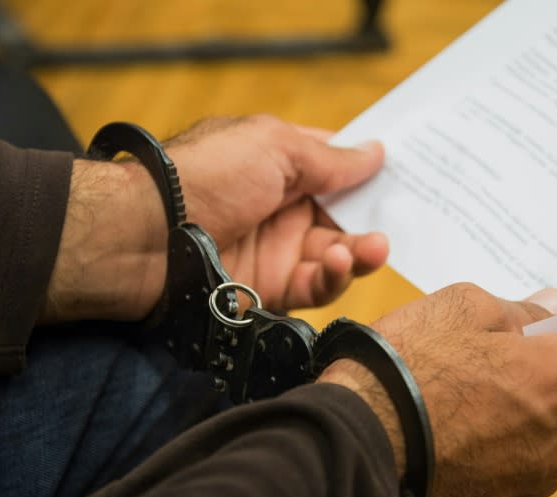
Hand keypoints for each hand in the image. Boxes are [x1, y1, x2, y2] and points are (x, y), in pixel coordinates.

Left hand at [42, 115, 387, 321]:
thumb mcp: (273, 148)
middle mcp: (284, 207)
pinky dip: (335, 276)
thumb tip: (377, 151)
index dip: (371, 171)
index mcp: (281, 164)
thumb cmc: (208, 175)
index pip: (337, 166)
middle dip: (375, 219)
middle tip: (400, 222)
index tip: (408, 176)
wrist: (148, 235)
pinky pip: (318, 286)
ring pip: (339, 255)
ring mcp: (280, 249)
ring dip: (362, 252)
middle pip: (346, 216)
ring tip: (373, 247)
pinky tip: (340, 262)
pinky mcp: (274, 288)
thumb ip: (329, 158)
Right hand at [319, 284, 556, 496]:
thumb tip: (555, 312)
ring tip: (469, 382)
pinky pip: (525, 451)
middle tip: (504, 343)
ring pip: (554, 422)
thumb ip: (524, 310)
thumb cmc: (411, 363)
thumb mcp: (464, 306)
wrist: (360, 438)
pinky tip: (458, 415)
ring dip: (529, 398)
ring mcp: (541, 473)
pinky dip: (506, 430)